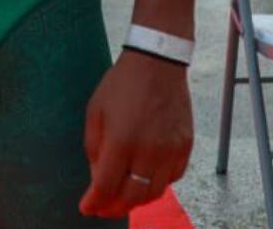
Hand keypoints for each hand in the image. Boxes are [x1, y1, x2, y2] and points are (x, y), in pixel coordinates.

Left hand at [79, 48, 193, 219]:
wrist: (157, 63)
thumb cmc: (121, 85)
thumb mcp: (95, 112)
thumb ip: (95, 148)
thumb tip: (98, 177)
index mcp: (122, 141)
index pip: (107, 186)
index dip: (95, 202)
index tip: (86, 208)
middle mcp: (149, 151)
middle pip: (133, 196)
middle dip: (115, 208)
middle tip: (104, 208)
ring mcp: (171, 150)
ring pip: (155, 192)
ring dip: (137, 200)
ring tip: (123, 198)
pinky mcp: (186, 146)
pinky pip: (173, 178)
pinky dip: (157, 184)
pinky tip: (146, 179)